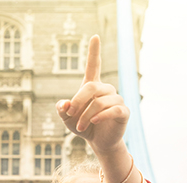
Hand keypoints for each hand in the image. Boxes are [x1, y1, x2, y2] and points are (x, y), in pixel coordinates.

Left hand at [57, 35, 128, 152]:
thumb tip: (64, 104)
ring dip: (86, 116)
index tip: (95, 37)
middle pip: (92, 87)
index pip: (94, 65)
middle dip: (78, 101)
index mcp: (92, 86)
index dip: (94, 51)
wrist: (98, 142)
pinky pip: (114, 109)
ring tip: (79, 127)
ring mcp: (116, 100)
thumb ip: (62, 109)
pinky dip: (102, 116)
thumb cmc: (82, 126)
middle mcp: (106, 89)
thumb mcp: (67, 118)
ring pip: (100, 102)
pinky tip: (95, 122)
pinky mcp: (124, 112)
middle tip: (69, 114)